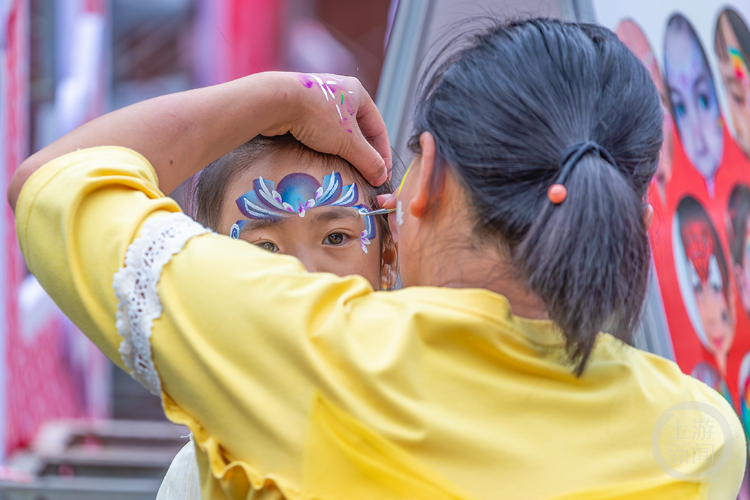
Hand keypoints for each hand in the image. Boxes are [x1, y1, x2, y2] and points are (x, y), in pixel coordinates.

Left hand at [261, 73, 391, 185]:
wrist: (275, 102)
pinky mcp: (301, 109)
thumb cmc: (315, 115)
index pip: (378, 128)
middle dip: (363, 154)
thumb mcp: (348, 142)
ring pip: (339, 131)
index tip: (382, 174)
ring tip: (347, 170)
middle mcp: (340, 93)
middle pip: (359, 130)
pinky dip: (327, 146)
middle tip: (366, 175)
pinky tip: (325, 159)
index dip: (383, 153)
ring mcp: (320, 100)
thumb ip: (368, 160)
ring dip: (345, 151)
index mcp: (357, 93)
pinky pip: (321, 131)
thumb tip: (381, 176)